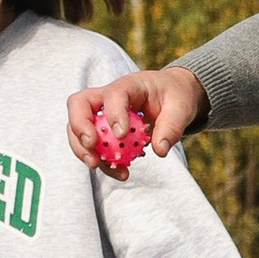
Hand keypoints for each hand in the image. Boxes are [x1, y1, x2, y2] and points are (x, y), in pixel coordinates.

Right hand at [67, 62, 205, 171]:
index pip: (114, 94)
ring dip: (82, 149)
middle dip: (79, 127)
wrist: (171, 97)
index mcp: (129, 85)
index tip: (121, 135)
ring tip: (98, 166)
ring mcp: (100, 112)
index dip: (113, 113)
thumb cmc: (174, 96)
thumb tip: (160, 150)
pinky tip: (120, 172)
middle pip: (79, 104)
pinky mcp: (101, 129)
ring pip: (77, 127)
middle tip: (92, 147)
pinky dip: (100, 161)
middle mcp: (107, 96)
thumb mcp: (181, 108)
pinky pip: (92, 145)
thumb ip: (172, 127)